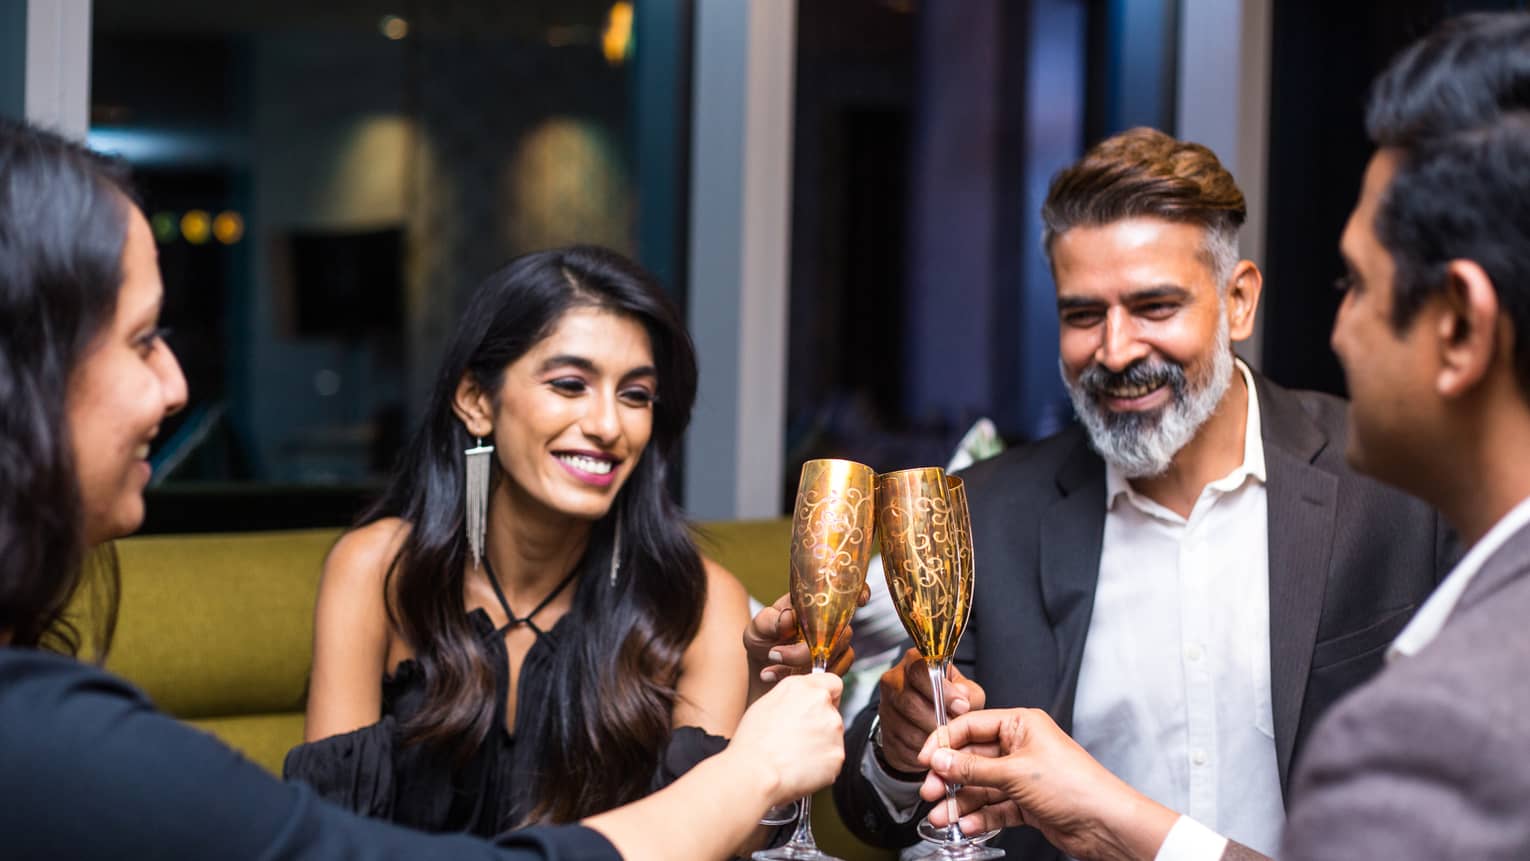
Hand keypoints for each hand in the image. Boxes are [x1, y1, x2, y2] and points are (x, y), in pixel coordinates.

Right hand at [726, 673, 845, 807]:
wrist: (756, 772)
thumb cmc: (753, 741)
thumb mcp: (766, 703)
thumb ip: (793, 698)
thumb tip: (800, 704)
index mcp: (803, 687)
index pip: (833, 683)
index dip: (828, 697)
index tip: (818, 708)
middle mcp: (823, 704)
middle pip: (832, 712)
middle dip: (820, 724)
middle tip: (798, 738)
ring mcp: (834, 730)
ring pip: (833, 736)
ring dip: (821, 744)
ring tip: (795, 754)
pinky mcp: (837, 755)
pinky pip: (832, 758)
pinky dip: (822, 764)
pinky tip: (801, 766)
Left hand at [744, 587, 867, 700]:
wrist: (762, 668)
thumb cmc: (762, 640)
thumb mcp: (758, 628)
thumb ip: (770, 621)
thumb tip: (790, 617)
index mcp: (812, 602)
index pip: (844, 590)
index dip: (859, 591)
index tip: (861, 600)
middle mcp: (830, 620)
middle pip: (840, 629)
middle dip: (805, 648)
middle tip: (774, 654)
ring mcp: (835, 643)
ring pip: (838, 652)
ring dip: (803, 664)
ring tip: (772, 667)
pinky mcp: (835, 665)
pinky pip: (835, 672)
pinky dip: (808, 677)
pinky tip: (781, 676)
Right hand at [873, 648, 985, 773]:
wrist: (928, 720)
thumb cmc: (949, 700)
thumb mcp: (965, 691)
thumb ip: (968, 693)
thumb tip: (962, 698)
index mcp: (914, 663)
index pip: (920, 670)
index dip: (942, 690)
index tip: (961, 706)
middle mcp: (894, 681)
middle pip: (910, 702)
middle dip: (938, 719)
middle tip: (956, 729)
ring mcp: (886, 708)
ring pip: (906, 728)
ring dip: (931, 738)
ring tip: (949, 740)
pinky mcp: (886, 734)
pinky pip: (903, 746)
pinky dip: (923, 751)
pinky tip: (935, 748)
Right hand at [917, 708, 1177, 860]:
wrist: (1105, 824)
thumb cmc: (1074, 785)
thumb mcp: (1014, 773)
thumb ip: (972, 767)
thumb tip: (940, 759)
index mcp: (1020, 725)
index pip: (970, 726)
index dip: (944, 742)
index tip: (924, 760)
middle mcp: (1020, 747)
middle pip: (972, 758)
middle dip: (949, 777)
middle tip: (930, 792)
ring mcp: (1022, 776)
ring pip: (980, 786)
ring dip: (959, 801)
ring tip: (941, 817)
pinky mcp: (1026, 803)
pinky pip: (994, 806)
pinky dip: (979, 816)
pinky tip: (965, 825)